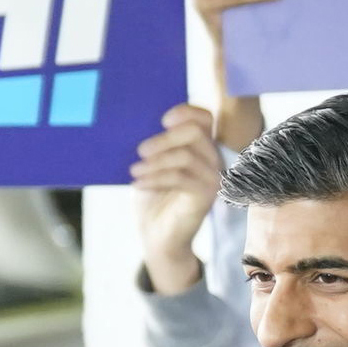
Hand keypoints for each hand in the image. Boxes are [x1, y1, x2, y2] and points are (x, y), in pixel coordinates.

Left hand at [131, 105, 224, 296]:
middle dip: (164, 138)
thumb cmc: (152, 197)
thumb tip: (137, 121)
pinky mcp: (206, 196)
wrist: (156, 235)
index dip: (184, 112)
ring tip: (135, 171)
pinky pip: (181, 177)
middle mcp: (212, 159)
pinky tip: (139, 183)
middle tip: (140, 151)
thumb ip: (154, 143)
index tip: (161, 121)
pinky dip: (155, 177)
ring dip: (155, 162)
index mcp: (200, 146)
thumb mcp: (150, 163)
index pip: (204, 117)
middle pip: (195, 132)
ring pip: (186, 155)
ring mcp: (212, 178)